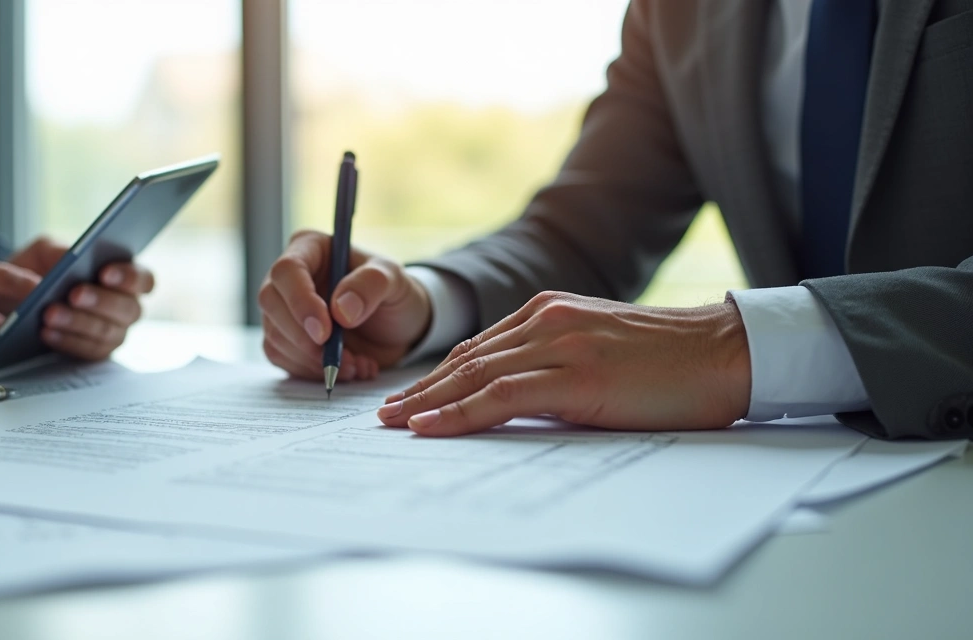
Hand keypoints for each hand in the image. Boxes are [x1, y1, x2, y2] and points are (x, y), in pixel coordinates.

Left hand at [8, 237, 154, 360]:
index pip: (143, 280)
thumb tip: (54, 269)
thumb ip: (53, 252)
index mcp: (123, 276)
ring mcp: (113, 332)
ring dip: (79, 322)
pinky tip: (47, 332)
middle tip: (74, 294)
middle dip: (101, 301)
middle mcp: (124, 306)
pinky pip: (88, 351)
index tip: (105, 273)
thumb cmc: (40, 270)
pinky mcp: (94, 352)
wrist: (19, 300)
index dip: (130, 277)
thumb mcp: (42, 252)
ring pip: (107, 332)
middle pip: (129, 309)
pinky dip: (67, 341)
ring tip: (50, 314)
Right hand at [257, 230, 432, 380]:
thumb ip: (371, 285)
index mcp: (311, 248)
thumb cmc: (393, 293)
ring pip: (275, 336)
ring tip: (355, 365)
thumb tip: (340, 310)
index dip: (300, 301)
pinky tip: (348, 369)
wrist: (397, 327)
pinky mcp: (287, 339)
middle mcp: (290, 278)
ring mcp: (284, 310)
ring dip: (313, 360)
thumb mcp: (394, 280)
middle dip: (302, 337)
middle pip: (271, 302)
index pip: (288, 270)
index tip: (325, 332)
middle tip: (337, 359)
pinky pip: (284, 359)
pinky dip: (314, 372)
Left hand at [376, 292, 751, 435]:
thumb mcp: (600, 353)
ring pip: (474, 375)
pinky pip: (501, 396)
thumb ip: (556, 365)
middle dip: (421, 389)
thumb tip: (517, 398)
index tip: (412, 398)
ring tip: (394, 425)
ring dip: (428, 402)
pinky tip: (431, 427)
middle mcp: (547, 320)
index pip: (479, 348)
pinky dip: (459, 412)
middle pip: (466, 360)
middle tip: (385, 415)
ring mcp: (559, 344)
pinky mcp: (575, 375)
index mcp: (551, 312)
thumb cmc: (670, 365)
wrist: (724, 354)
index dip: (440, 376)